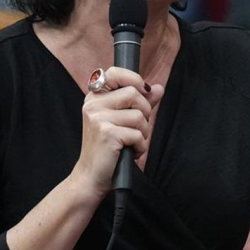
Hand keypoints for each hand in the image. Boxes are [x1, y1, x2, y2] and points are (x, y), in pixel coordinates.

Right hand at [72, 66, 163, 198]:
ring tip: (133, 143)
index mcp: (94, 98)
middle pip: (134, 93)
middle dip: (145, 112)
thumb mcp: (122, 122)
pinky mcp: (107, 133)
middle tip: (137, 128)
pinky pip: (138, 134)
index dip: (133, 79)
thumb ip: (139, 103)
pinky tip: (131, 153)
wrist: (91, 177)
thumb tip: (158, 88)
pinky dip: (141, 146)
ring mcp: (98, 118)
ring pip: (139, 115)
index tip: (143, 91)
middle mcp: (93, 104)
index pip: (114, 72)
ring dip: (144, 132)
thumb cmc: (107, 150)